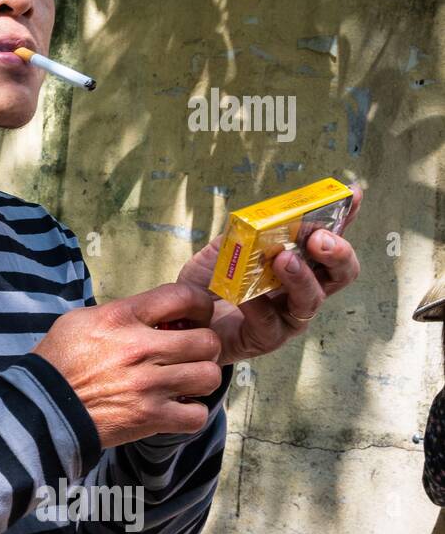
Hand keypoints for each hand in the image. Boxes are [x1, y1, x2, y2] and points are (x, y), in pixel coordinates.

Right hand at [32, 282, 225, 446]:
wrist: (40, 407)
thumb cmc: (58, 361)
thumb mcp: (80, 321)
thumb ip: (120, 313)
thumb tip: (152, 314)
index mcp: (121, 317)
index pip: (182, 296)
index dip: (200, 303)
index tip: (197, 314)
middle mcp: (140, 348)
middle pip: (207, 340)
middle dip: (203, 346)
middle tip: (190, 353)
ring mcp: (148, 385)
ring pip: (209, 376)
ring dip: (200, 379)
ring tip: (185, 382)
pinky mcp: (150, 418)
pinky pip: (196, 414)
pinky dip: (190, 413)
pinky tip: (176, 408)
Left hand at [176, 182, 362, 365]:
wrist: (179, 320)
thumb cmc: (207, 284)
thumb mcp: (221, 251)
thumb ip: (242, 235)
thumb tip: (260, 217)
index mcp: (299, 263)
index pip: (329, 239)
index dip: (345, 217)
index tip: (353, 195)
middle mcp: (302, 290)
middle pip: (341, 272)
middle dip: (337, 252)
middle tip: (319, 238)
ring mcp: (288, 316)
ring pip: (312, 299)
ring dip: (301, 277)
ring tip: (284, 259)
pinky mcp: (267, 338)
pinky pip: (270, 322)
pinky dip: (259, 305)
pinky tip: (246, 295)